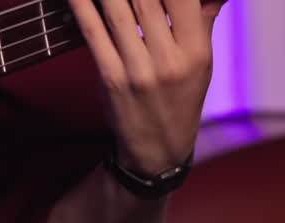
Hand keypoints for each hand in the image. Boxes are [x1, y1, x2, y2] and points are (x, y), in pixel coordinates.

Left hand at [68, 0, 224, 174]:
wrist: (157, 146)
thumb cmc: (179, 97)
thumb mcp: (201, 60)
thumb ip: (202, 19)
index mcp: (196, 48)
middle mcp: (169, 58)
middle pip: (148, 1)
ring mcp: (138, 70)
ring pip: (118, 14)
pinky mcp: (111, 79)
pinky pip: (93, 36)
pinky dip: (82, 10)